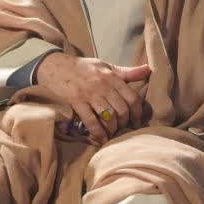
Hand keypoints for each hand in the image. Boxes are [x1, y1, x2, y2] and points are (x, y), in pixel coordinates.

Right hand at [35, 52, 149, 143]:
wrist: (55, 65)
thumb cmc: (84, 67)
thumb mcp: (106, 66)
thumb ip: (127, 72)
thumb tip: (148, 69)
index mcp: (113, 76)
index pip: (132, 97)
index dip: (138, 112)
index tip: (138, 120)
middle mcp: (103, 85)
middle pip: (122, 109)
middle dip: (126, 122)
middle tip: (125, 129)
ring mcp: (89, 94)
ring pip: (109, 116)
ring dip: (113, 128)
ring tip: (114, 133)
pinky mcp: (76, 102)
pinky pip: (90, 120)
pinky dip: (98, 132)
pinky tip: (101, 138)